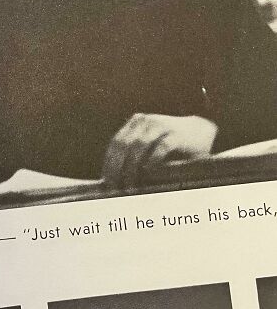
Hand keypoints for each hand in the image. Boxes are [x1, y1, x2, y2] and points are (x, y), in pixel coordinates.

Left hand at [102, 114, 217, 188]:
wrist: (202, 131)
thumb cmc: (172, 144)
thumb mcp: (150, 144)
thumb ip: (134, 154)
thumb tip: (114, 179)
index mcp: (136, 122)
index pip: (116, 143)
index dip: (109, 162)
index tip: (106, 181)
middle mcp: (146, 121)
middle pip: (123, 145)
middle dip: (116, 167)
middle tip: (115, 187)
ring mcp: (161, 126)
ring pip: (138, 146)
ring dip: (131, 168)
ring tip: (129, 185)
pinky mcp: (177, 134)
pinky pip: (161, 147)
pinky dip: (152, 160)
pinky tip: (147, 172)